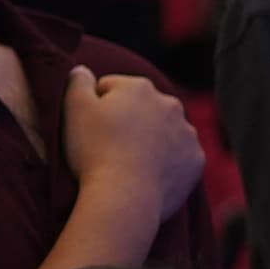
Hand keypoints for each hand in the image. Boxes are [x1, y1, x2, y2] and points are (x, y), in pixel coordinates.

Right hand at [65, 66, 205, 226]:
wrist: (125, 197)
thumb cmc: (95, 150)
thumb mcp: (73, 107)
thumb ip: (77, 81)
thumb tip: (83, 71)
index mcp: (139, 87)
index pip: (111, 89)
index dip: (95, 108)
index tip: (88, 129)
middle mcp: (169, 104)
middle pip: (141, 108)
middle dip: (128, 121)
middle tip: (107, 147)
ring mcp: (187, 133)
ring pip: (163, 131)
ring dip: (150, 141)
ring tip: (127, 164)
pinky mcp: (196, 161)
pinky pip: (178, 157)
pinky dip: (166, 163)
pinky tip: (147, 175)